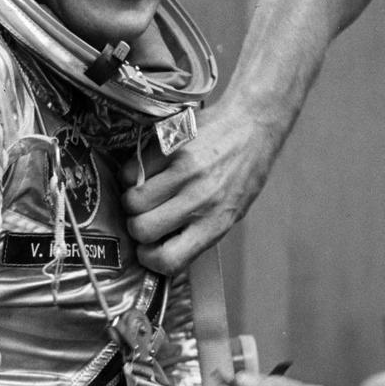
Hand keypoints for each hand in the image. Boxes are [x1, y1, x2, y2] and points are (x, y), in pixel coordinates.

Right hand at [122, 100, 276, 275]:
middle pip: (142, 229)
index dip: (150, 259)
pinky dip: (133, 175)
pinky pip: (132, 170)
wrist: (252, 126)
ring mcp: (183, 172)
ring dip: (132, 201)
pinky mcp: (169, 147)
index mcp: (216, 223)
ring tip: (146, 193)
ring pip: (132, 201)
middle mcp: (199, 200)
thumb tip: (164, 249)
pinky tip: (148, 172)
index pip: (169, 259)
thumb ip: (201, 232)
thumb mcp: (232, 212)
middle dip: (137, 227)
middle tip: (146, 216)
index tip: (148, 249)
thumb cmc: (243, 172)